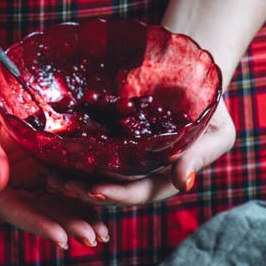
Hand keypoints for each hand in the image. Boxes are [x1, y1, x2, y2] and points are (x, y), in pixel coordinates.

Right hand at [0, 68, 108, 248]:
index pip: (11, 209)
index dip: (37, 224)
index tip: (61, 238)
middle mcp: (4, 185)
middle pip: (35, 211)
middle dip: (64, 226)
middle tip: (92, 239)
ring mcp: (22, 176)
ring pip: (51, 203)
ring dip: (76, 218)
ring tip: (102, 234)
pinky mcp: (38, 165)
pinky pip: (60, 185)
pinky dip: (79, 198)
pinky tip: (100, 209)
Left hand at [46, 98, 235, 206]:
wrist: (192, 71)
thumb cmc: (210, 101)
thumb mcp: (216, 129)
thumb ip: (199, 155)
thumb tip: (185, 182)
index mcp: (165, 178)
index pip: (139, 193)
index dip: (118, 194)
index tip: (95, 190)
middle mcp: (141, 174)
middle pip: (111, 189)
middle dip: (85, 191)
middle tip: (60, 185)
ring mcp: (125, 159)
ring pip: (96, 175)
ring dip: (72, 179)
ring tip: (49, 177)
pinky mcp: (111, 141)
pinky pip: (89, 152)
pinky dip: (70, 156)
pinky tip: (49, 154)